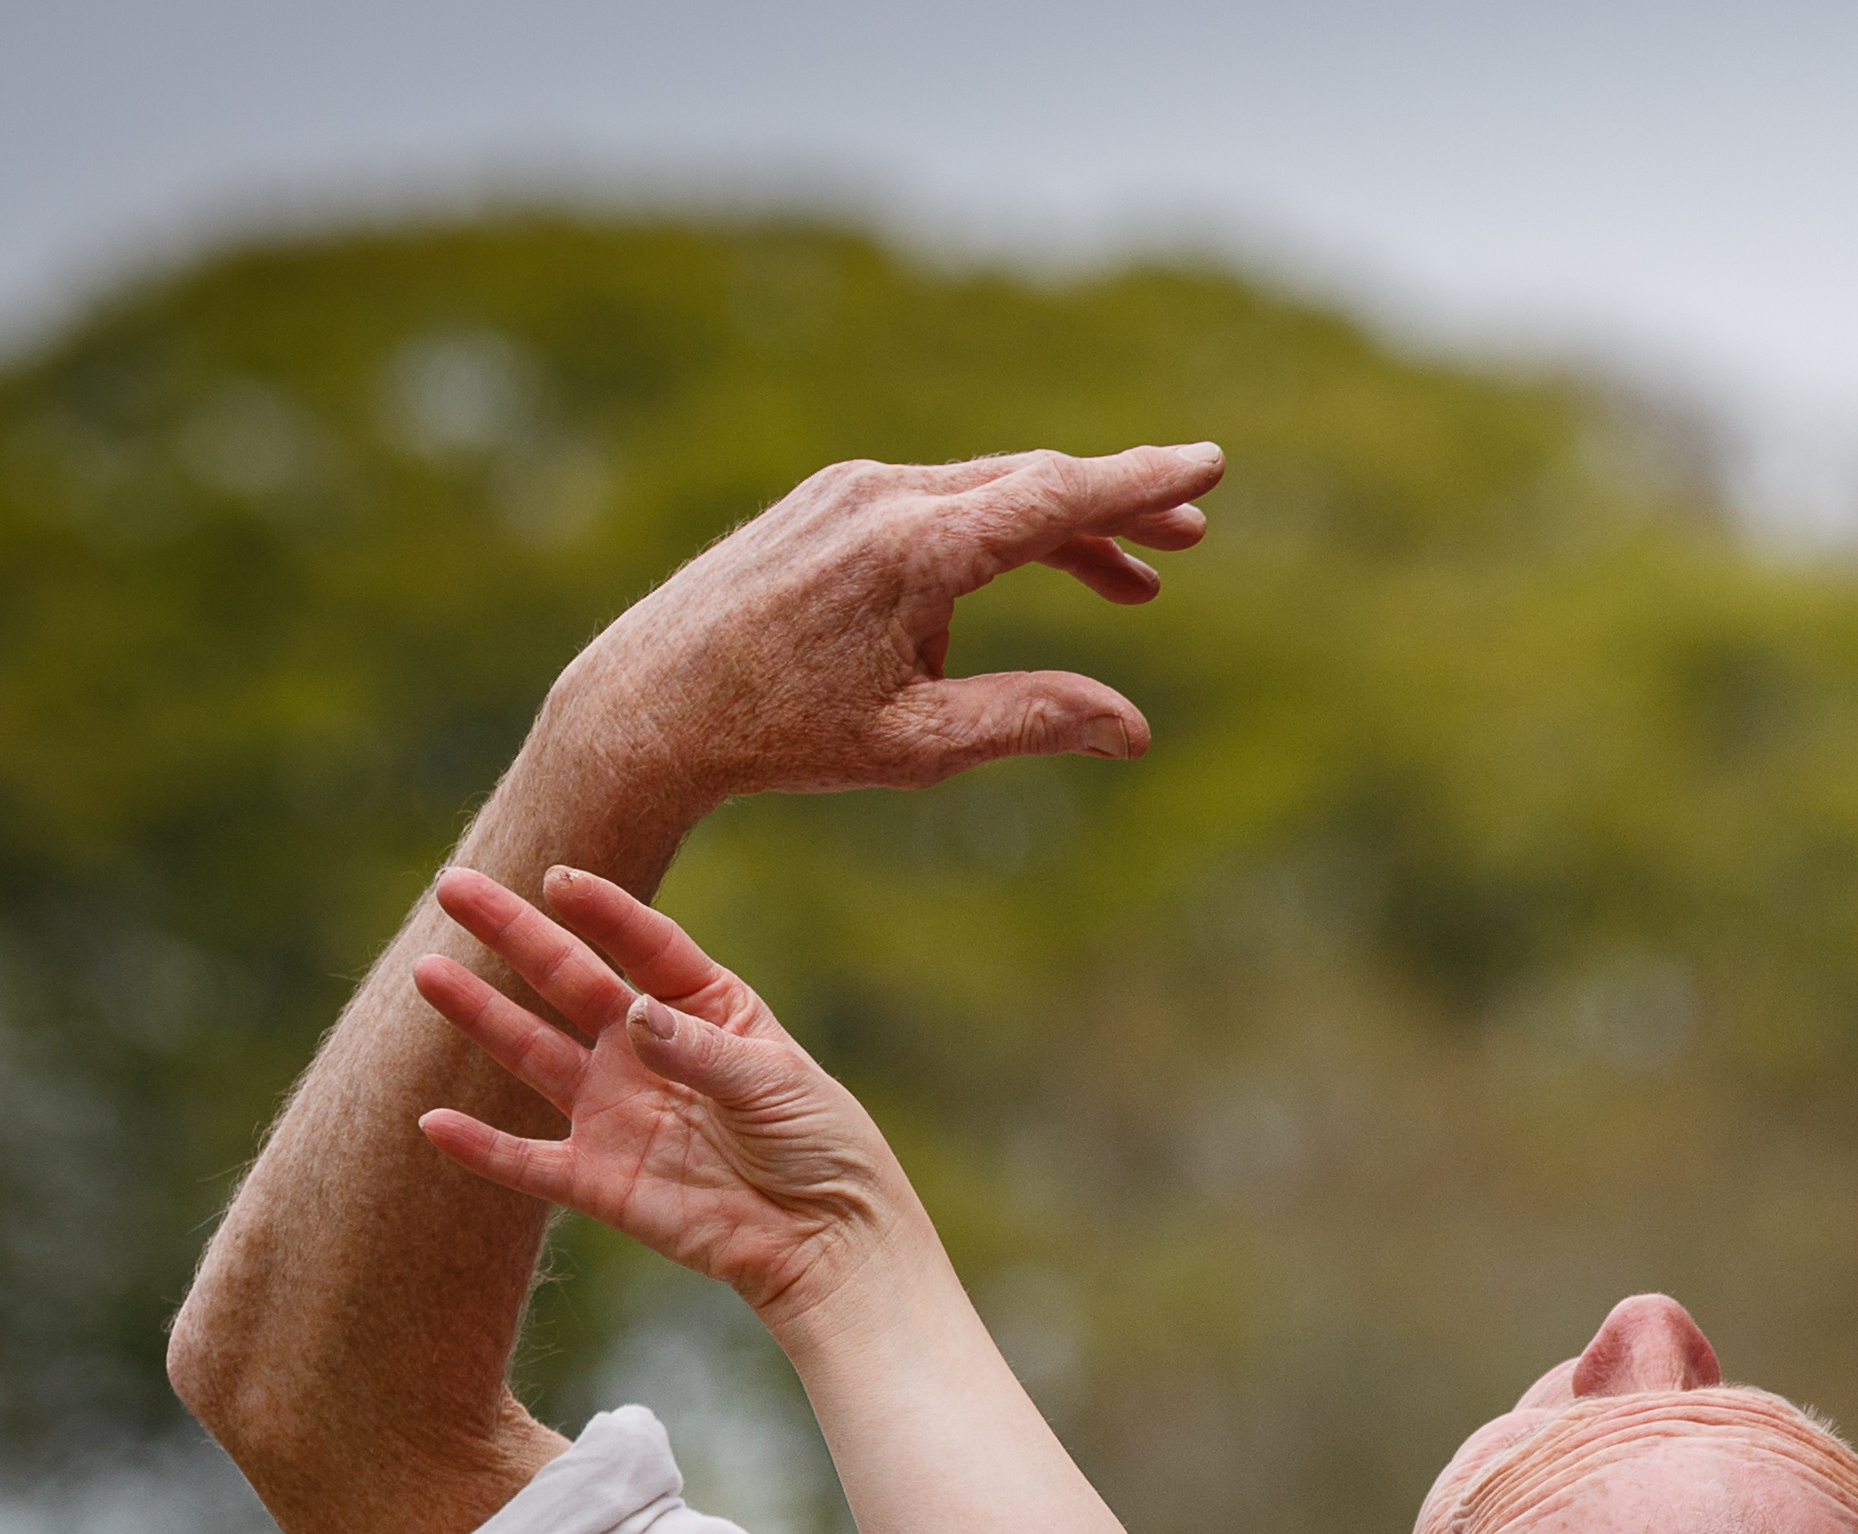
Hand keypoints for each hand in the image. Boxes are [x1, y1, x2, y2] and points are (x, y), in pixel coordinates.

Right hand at [407, 869, 919, 1325]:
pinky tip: (432, 1121)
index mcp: (704, 1007)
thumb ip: (701, 1051)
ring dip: (481, 1013)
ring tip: (426, 970)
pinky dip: (483, 1148)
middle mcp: (646, 1048)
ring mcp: (617, 1110)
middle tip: (452, 885)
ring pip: (532, 1052)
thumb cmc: (820, 1146)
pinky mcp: (600, 1178)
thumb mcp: (776, 1084)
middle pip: (569, 981)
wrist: (826, 1240)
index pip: (644, 945)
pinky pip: (528, 1161)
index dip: (602, 910)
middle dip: (513, 933)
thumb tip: (633, 1014)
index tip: (556, 877)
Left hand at [541, 444, 1228, 817]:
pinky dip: (994, 536)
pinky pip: (936, 501)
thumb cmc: (782, 736)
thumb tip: (1134, 729)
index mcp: (914, 551)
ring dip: (1059, 532)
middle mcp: (883, 497)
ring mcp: (849, 489)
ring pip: (987, 491)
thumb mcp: (920, 746)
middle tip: (1190, 538)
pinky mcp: (826, 501)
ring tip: (1129, 587)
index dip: (1142, 483)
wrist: (647, 706)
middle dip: (1117, 508)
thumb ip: (1034, 719)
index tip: (1210, 463)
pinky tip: (998, 597)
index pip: (1056, 497)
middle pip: (1033, 483)